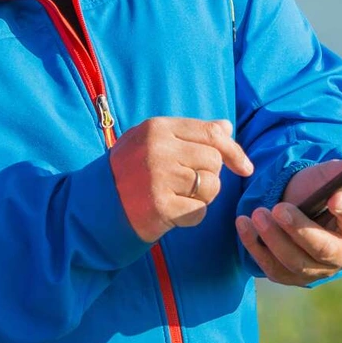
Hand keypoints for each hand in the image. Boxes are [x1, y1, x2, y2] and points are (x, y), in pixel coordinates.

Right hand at [109, 117, 253, 242]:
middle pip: (214, 161)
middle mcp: (158, 149)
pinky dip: (192, 216)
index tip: (245, 167)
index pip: (211, 134)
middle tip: (186, 183)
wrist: (96, 203)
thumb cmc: (131, 169)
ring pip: (211, 187)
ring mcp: (158, 178)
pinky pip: (199, 211)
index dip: (234, 151)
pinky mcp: (160, 206)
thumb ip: (190, 132)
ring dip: (202, 197)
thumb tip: (226, 127)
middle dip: (209, 175)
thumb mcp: (154, 140)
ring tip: (179, 196)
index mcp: (158, 127)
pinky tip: (173, 212)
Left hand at [235, 153, 341, 285]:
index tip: (334, 197)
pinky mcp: (291, 276)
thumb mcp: (330, 176)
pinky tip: (243, 225)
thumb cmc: (316, 191)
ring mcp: (317, 270)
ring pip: (295, 262)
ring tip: (255, 213)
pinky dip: (256, 248)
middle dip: (299, 229)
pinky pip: (273, 268)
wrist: (292, 206)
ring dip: (273, 239)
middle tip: (278, 209)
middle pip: (323, 249)